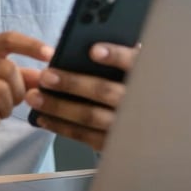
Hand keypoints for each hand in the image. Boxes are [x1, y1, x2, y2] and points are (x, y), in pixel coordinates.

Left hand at [25, 41, 139, 150]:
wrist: (155, 128)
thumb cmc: (137, 85)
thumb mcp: (138, 67)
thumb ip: (119, 57)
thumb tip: (88, 46)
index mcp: (145, 75)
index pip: (133, 62)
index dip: (115, 56)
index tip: (93, 51)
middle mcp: (137, 102)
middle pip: (104, 91)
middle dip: (72, 84)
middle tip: (46, 76)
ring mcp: (126, 126)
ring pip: (91, 116)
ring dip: (59, 107)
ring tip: (35, 97)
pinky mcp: (115, 144)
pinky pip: (86, 136)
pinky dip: (63, 128)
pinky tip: (44, 118)